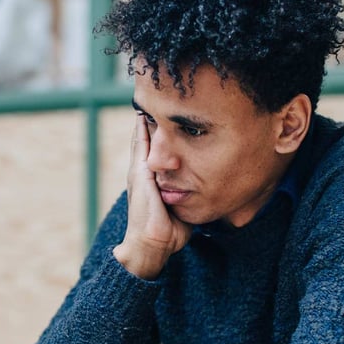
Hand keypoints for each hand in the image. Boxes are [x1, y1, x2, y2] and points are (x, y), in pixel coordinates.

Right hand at [113, 114, 191, 278]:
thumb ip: (187, 196)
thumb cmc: (167, 232)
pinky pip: (141, 145)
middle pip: (145, 140)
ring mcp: (139, 172)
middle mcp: (141, 173)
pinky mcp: (140, 174)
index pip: (153, 152)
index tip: (163, 117)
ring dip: (144, 120)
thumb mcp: (180, 208)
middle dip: (148, 121)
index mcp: (150, 181)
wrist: (150, 244)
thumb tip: (204, 192)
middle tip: (153, 99)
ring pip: (141, 139)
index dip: (156, 135)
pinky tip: (144, 114)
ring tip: (148, 99)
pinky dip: (142, 129)